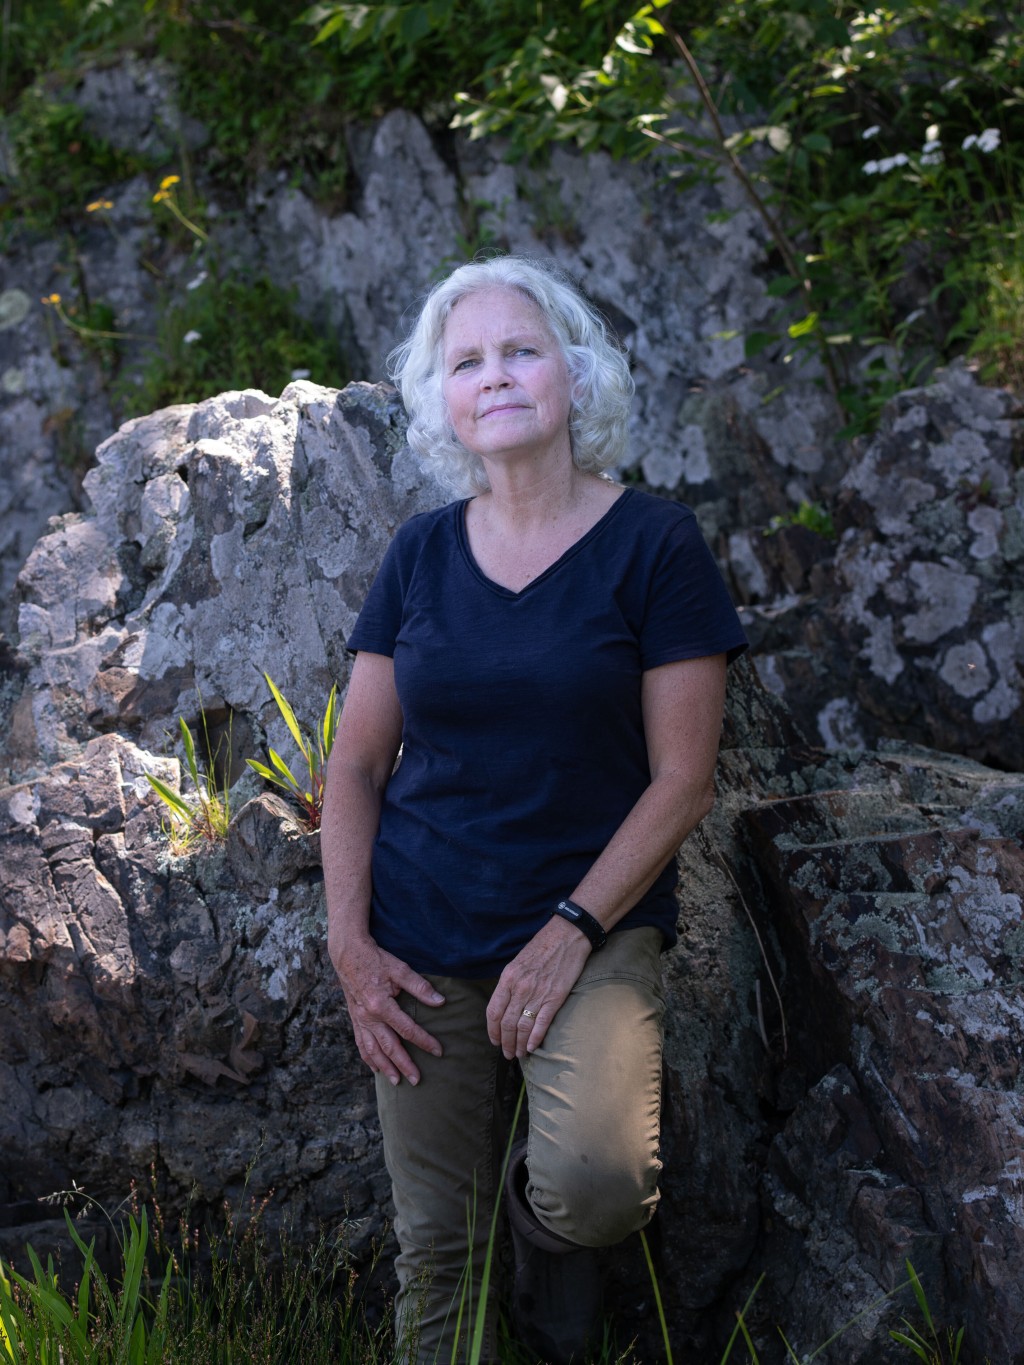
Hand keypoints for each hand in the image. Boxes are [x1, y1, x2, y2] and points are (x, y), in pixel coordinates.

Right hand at [331, 934, 444, 1085]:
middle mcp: (368, 1017)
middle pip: (389, 1047)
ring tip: (396, 1081)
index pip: (407, 1030)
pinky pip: (360, 1043)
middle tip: (417, 1080)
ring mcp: (359, 1020)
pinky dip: (368, 1058)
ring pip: (372, 1050)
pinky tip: (374, 1068)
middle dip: (404, 1065)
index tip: (438, 1052)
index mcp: (381, 1005)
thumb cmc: (376, 959)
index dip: (424, 1042)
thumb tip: (440, 1002)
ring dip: (385, 1067)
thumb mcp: (400, 969)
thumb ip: (420, 987)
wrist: (348, 953)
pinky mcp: (354, 1019)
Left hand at [486, 916, 591, 1059]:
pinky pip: (541, 1023)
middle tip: (507, 1053)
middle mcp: (520, 987)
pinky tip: (532, 1047)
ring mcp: (537, 993)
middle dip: (505, 1042)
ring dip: (519, 1045)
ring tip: (519, 1054)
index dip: (492, 1030)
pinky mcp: (555, 997)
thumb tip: (506, 1006)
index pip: (493, 1012)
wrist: (567, 935)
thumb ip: (510, 984)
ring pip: (522, 1027)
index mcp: (508, 978)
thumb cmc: (543, 946)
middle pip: (507, 1023)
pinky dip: (535, 1038)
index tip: (495, 1040)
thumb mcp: (518, 962)